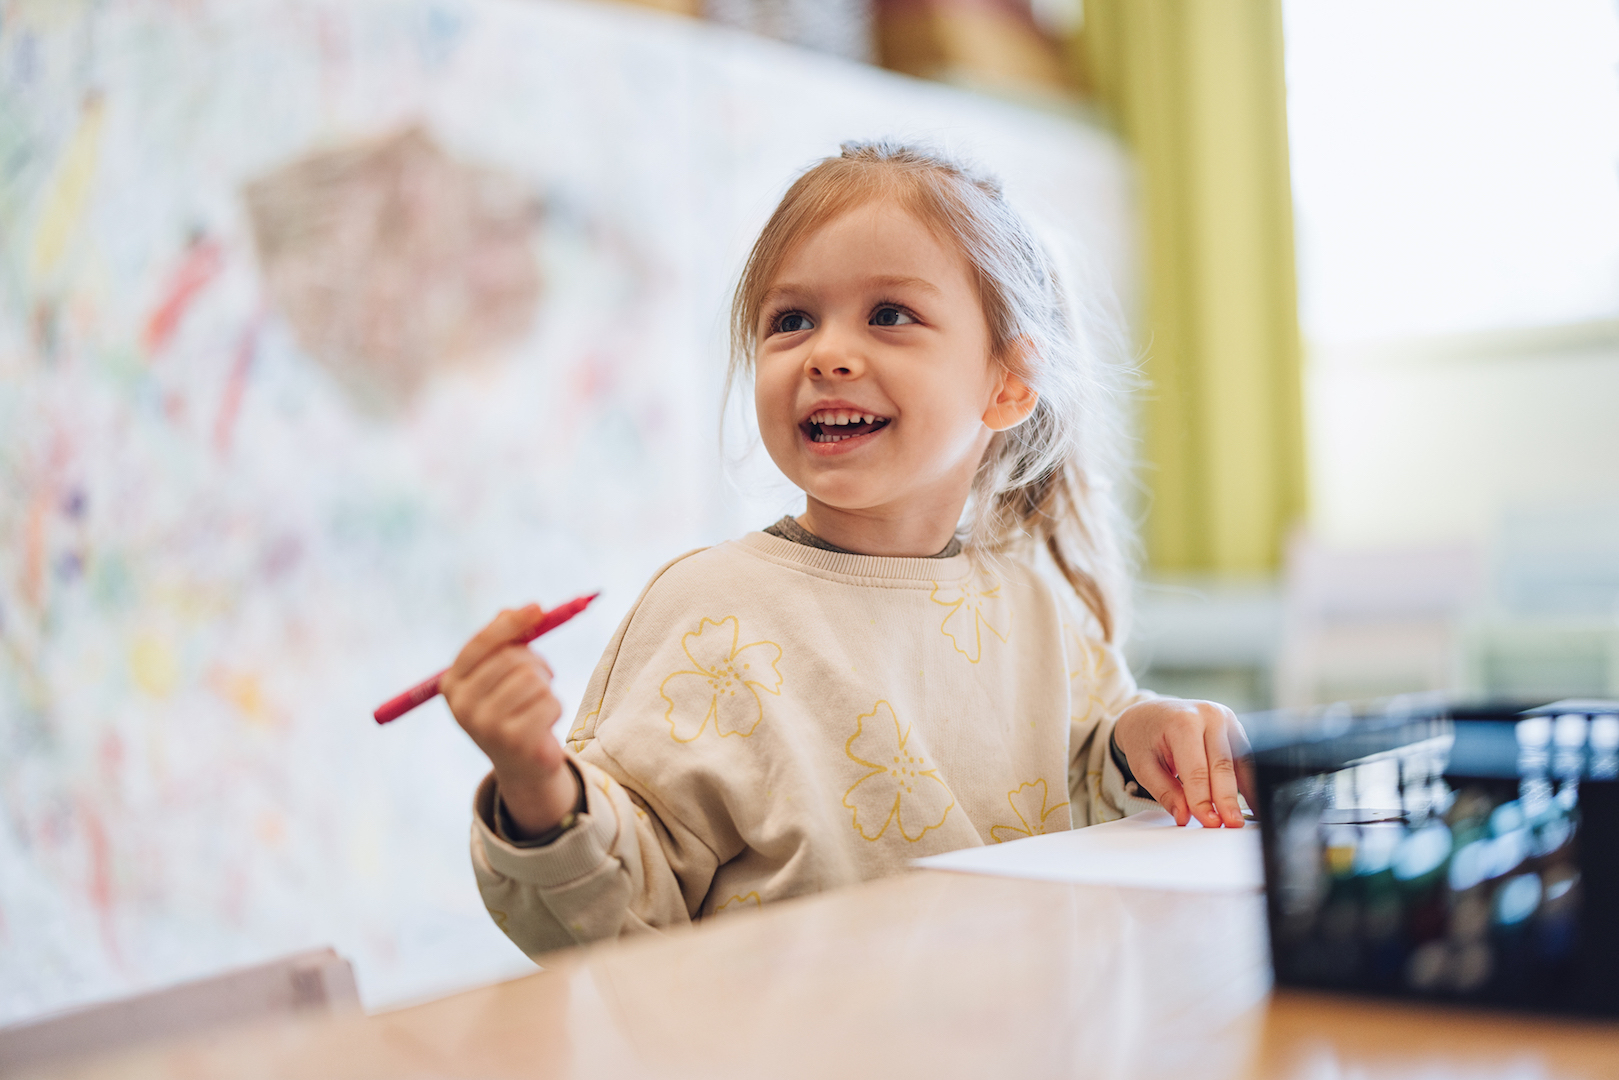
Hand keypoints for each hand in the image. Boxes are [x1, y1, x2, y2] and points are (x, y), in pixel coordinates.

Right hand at [440, 605, 577, 836]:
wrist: (521, 764)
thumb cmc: (511, 708)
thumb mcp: (500, 674)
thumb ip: (506, 640)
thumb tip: (524, 609)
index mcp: (452, 685)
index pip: (481, 643)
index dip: (511, 623)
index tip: (538, 608)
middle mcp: (462, 706)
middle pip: (512, 659)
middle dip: (535, 662)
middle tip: (542, 677)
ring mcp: (486, 726)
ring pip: (534, 680)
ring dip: (546, 688)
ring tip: (537, 703)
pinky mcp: (514, 741)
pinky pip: (549, 702)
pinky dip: (554, 708)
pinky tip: (543, 724)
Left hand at [1112, 698, 1255, 827]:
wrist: (1149, 712)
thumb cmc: (1144, 735)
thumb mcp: (1143, 765)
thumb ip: (1165, 791)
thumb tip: (1185, 816)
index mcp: (1183, 721)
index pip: (1197, 769)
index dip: (1204, 799)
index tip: (1209, 822)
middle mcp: (1210, 716)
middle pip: (1223, 765)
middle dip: (1227, 799)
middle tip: (1230, 824)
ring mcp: (1227, 719)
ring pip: (1240, 762)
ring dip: (1243, 792)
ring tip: (1241, 818)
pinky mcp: (1236, 728)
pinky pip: (1245, 758)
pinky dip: (1247, 782)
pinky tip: (1250, 802)